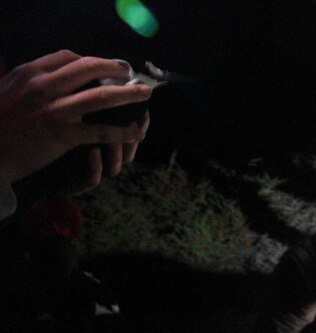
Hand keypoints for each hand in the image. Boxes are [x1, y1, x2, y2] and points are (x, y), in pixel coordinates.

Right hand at [0, 50, 151, 184]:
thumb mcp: (9, 89)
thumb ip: (32, 79)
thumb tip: (55, 74)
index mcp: (31, 73)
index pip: (69, 57)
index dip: (93, 61)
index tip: (107, 67)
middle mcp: (45, 87)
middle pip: (89, 68)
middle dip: (115, 69)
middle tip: (131, 74)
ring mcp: (56, 110)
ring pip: (101, 96)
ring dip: (128, 94)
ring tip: (145, 93)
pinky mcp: (63, 135)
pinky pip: (101, 131)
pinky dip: (122, 132)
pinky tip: (136, 132)